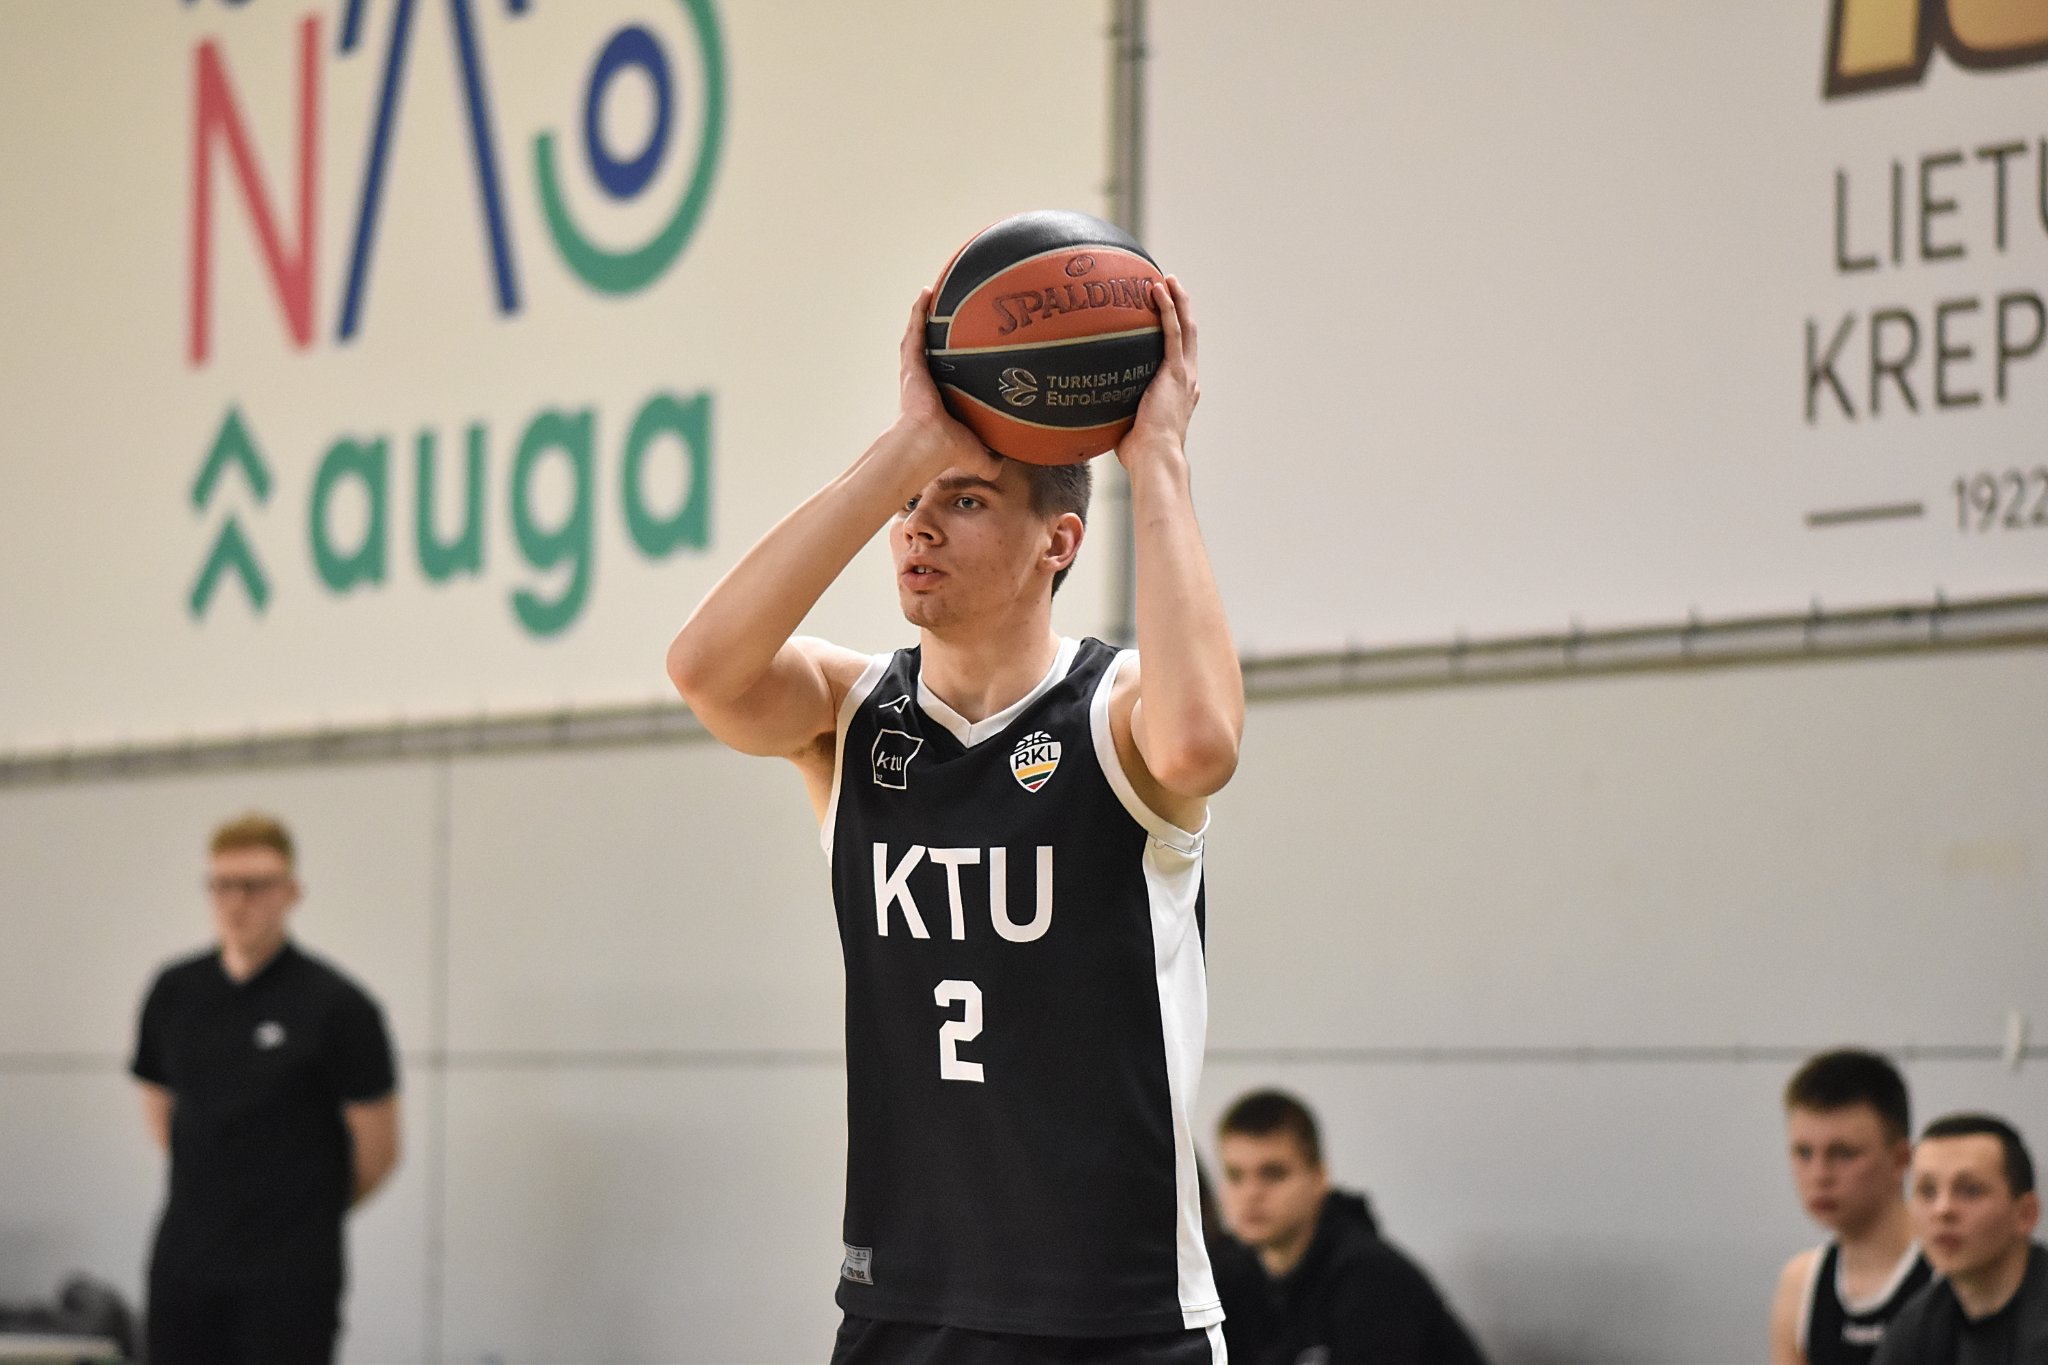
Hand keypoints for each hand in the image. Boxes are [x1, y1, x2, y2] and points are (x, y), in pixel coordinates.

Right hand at [893, 288, 988, 472]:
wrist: (929, 444)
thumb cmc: (948, 451)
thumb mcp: (979, 455)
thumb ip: (994, 458)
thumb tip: (1011, 461)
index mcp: (939, 400)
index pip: (945, 376)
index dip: (952, 362)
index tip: (963, 348)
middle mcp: (925, 383)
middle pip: (930, 351)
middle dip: (936, 332)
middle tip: (947, 313)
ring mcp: (916, 372)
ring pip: (918, 338)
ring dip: (923, 316)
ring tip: (931, 294)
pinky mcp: (911, 364)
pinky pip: (915, 332)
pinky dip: (919, 312)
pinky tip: (926, 293)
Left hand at [1122, 276, 1198, 465]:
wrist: (1154, 459)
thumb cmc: (1137, 454)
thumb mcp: (1125, 426)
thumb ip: (1113, 410)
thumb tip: (1084, 410)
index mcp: (1179, 392)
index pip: (1180, 357)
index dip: (1176, 335)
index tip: (1165, 319)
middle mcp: (1187, 380)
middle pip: (1188, 335)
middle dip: (1182, 309)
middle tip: (1170, 288)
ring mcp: (1184, 374)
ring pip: (1186, 328)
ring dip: (1179, 301)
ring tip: (1167, 280)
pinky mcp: (1176, 372)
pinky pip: (1173, 331)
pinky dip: (1168, 308)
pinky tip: (1158, 288)